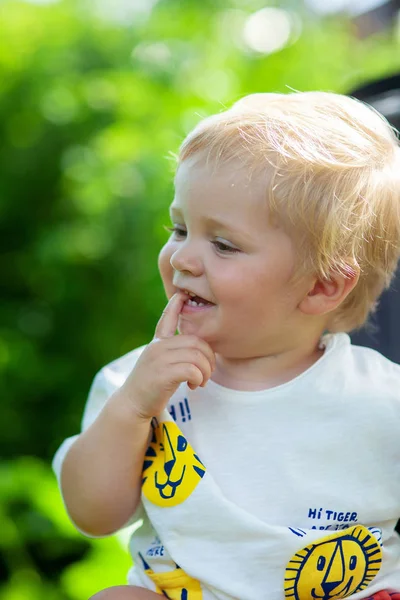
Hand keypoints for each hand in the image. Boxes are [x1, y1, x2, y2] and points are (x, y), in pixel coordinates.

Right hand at [119, 292, 215, 419]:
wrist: (133, 404)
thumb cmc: (151, 386)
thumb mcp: (159, 363)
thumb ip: (173, 352)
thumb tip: (200, 351)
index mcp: (157, 343)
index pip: (167, 318)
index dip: (175, 305)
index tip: (182, 295)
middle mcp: (158, 347)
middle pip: (196, 342)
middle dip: (209, 358)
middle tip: (207, 373)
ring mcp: (159, 359)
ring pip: (197, 356)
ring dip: (205, 371)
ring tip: (201, 381)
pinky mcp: (163, 374)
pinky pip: (192, 370)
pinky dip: (199, 379)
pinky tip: (194, 386)